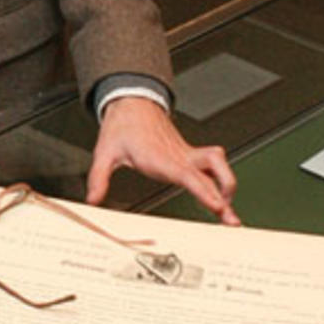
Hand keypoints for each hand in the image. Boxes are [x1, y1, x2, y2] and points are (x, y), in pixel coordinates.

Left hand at [86, 97, 238, 224]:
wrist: (133, 103)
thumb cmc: (121, 126)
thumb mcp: (104, 152)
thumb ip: (98, 177)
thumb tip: (93, 199)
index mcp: (159, 157)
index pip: (187, 175)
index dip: (204, 190)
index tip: (217, 205)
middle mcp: (178, 156)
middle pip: (209, 174)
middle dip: (224, 197)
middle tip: (231, 220)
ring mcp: (187, 155)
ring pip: (217, 166)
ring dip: (227, 185)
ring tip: (228, 210)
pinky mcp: (190, 155)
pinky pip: (212, 167)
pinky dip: (220, 180)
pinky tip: (220, 196)